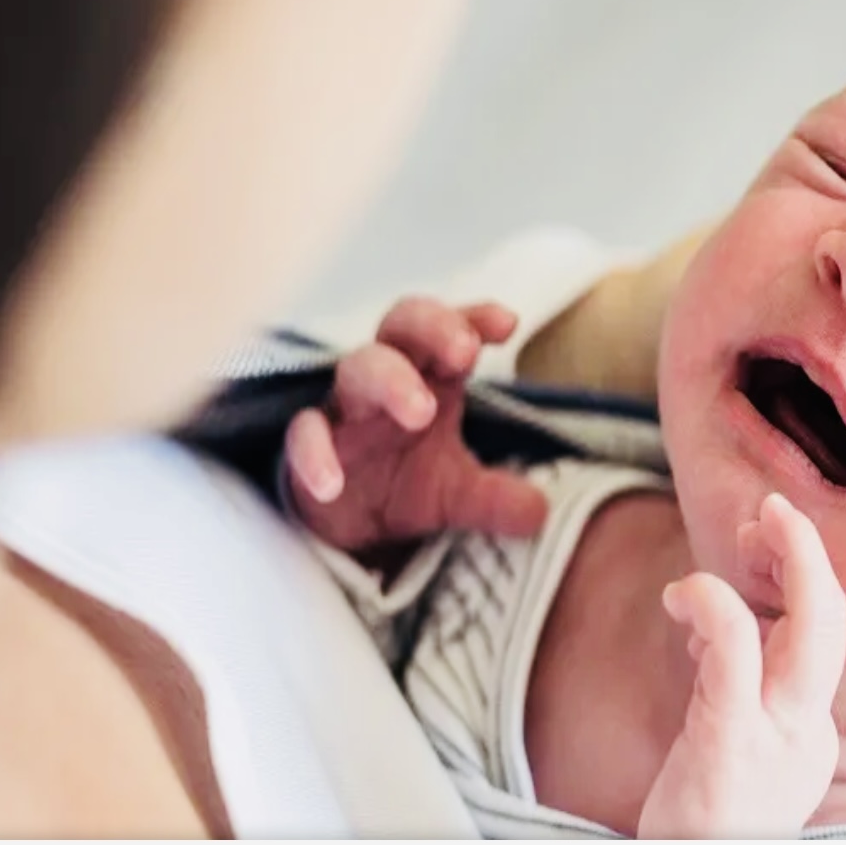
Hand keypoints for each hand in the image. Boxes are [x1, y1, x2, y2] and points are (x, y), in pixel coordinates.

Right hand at [284, 296, 548, 552]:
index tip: (507, 323)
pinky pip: (304, 433)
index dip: (475, 318)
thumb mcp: (458, 494)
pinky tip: (332, 483)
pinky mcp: (305, 444)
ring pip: (357, 368)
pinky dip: (314, 453)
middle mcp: (388, 380)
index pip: (453, 331)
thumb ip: (498, 499)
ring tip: (422, 412)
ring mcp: (344, 408)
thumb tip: (541, 516)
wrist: (342, 526)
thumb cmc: (403, 483)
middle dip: (434, 328)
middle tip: (465, 353)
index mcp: (431, 377)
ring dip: (390, 380)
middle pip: (403, 326)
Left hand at [638, 494, 845, 838]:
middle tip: (775, 506)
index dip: (801, 573)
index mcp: (810, 731)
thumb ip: (731, 676)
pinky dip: (715, 605)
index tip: (763, 540)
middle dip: (810, 552)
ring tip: (728, 546)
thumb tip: (711, 604)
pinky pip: (735, 657)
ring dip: (780, 563)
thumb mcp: (728, 741)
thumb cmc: (697, 816)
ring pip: (808, 631)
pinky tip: (683, 595)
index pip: (826, 635)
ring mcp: (776, 745)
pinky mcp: (729, 752)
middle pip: (836, 624)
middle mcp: (807, 736)